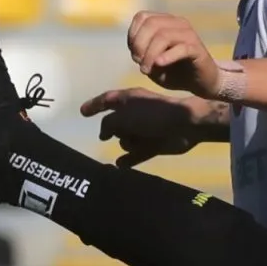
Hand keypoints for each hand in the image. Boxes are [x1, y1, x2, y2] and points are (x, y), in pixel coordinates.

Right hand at [80, 88, 201, 167]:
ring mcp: (144, 130)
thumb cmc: (152, 114)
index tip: (82, 112)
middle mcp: (134, 113)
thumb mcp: (124, 115)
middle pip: (115, 124)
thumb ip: (108, 124)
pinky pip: (135, 154)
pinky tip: (119, 165)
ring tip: (140, 141)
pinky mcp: (153, 144)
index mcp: (128, 99)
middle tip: (124, 130)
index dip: (93, 106)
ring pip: (125, 140)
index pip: (106, 100)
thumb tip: (103, 134)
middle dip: (115, 130)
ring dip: (128, 143)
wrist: (184, 125)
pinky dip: (129, 159)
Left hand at [126, 11, 219, 97]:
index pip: (142, 17)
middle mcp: (178, 23)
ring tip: (146, 70)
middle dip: (140, 45)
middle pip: (151, 24)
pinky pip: (181, 48)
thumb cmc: (174, 72)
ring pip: (163, 36)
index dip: (133, 35)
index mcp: (166, 22)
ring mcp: (189, 35)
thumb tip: (137, 52)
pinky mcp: (198, 49)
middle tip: (139, 64)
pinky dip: (167, 56)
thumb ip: (142, 54)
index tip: (134, 55)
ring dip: (150, 54)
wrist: (201, 83)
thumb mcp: (152, 64)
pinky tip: (160, 64)